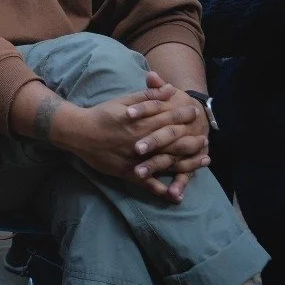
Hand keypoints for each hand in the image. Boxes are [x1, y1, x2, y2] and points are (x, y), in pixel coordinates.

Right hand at [51, 84, 202, 202]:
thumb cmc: (101, 114)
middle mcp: (142, 141)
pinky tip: (176, 195)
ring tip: (204, 161)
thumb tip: (168, 88)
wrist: (78, 132)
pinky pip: (148, 183)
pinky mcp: (128, 172)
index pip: (168, 118)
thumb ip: (147, 96)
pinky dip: (162, 190)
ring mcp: (136, 159)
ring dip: (188, 163)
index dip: (184, 115)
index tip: (196, 112)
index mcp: (141, 122)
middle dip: (192, 141)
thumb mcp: (123, 101)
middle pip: (173, 142)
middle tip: (206, 139)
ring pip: (166, 163)